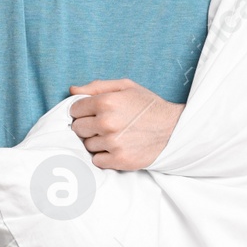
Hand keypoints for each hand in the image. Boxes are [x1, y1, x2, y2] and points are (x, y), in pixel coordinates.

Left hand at [67, 78, 182, 170]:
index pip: (74, 110)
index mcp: (106, 101)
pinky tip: (116, 148)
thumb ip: (97, 86)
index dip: (82, 111)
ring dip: (96, 141)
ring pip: (87, 145)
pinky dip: (104, 156)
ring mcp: (113, 143)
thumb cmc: (148, 106)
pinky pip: (97, 160)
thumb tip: (72, 91)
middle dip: (87, 126)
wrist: (174, 129)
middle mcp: (107, 122)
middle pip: (77, 128)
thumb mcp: (126, 87)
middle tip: (103, 125)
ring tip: (113, 136)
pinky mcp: (120, 160)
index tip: (92, 113)